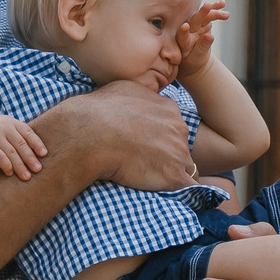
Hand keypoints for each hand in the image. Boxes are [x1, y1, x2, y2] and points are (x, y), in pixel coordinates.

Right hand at [0, 115, 47, 179]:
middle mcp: (3, 127)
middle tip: (38, 170)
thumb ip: (15, 133)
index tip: (44, 154)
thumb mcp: (1, 127)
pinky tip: (10, 173)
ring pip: (12, 153)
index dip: (37, 143)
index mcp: (10, 122)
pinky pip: (0, 158)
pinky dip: (7, 166)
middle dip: (31, 158)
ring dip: (21, 166)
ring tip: (27, 177)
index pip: (28, 132)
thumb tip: (36, 148)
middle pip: (21, 145)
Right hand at [44, 78, 196, 191]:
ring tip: (149, 177)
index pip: (174, 127)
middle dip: (168, 154)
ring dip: (171, 171)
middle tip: (145, 161)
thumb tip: (139, 102)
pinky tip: (166, 191)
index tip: (148, 146)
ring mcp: (179, 152)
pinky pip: (188, 185)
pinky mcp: (174, 175)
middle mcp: (179, 128)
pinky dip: (179, 189)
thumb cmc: (101, 112)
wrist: (92, 135)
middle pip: (181, 145)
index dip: (162, 139)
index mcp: (169, 109)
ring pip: (184, 166)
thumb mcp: (126, 89)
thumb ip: (142, 97)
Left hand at [174, 0, 228, 81]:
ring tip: (226, 15)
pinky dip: (216, 9)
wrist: (194, 57)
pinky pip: (209, 14)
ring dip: (214, 12)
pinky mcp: (202, 21)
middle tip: (208, 5)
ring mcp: (195, 24)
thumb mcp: (198, 57)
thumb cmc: (193, 60)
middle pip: (194, 21)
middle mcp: (187, 30)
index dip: (183, 32)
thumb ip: (203, 47)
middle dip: (201, 13)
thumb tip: (210, 36)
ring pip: (204, 16)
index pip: (182, 36)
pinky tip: (223, 3)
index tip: (185, 27)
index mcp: (182, 42)